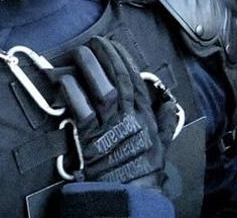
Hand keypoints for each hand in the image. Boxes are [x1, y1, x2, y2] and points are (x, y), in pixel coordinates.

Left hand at [51, 37, 174, 186]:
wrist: (129, 195)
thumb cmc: (142, 171)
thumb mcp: (160, 146)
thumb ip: (164, 123)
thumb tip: (170, 104)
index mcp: (146, 119)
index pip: (137, 83)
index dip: (125, 61)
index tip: (114, 45)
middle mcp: (131, 120)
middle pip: (120, 81)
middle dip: (108, 57)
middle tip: (96, 41)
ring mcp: (112, 128)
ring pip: (104, 91)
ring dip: (92, 69)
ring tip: (81, 52)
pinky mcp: (91, 138)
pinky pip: (82, 111)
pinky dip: (74, 94)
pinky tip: (66, 80)